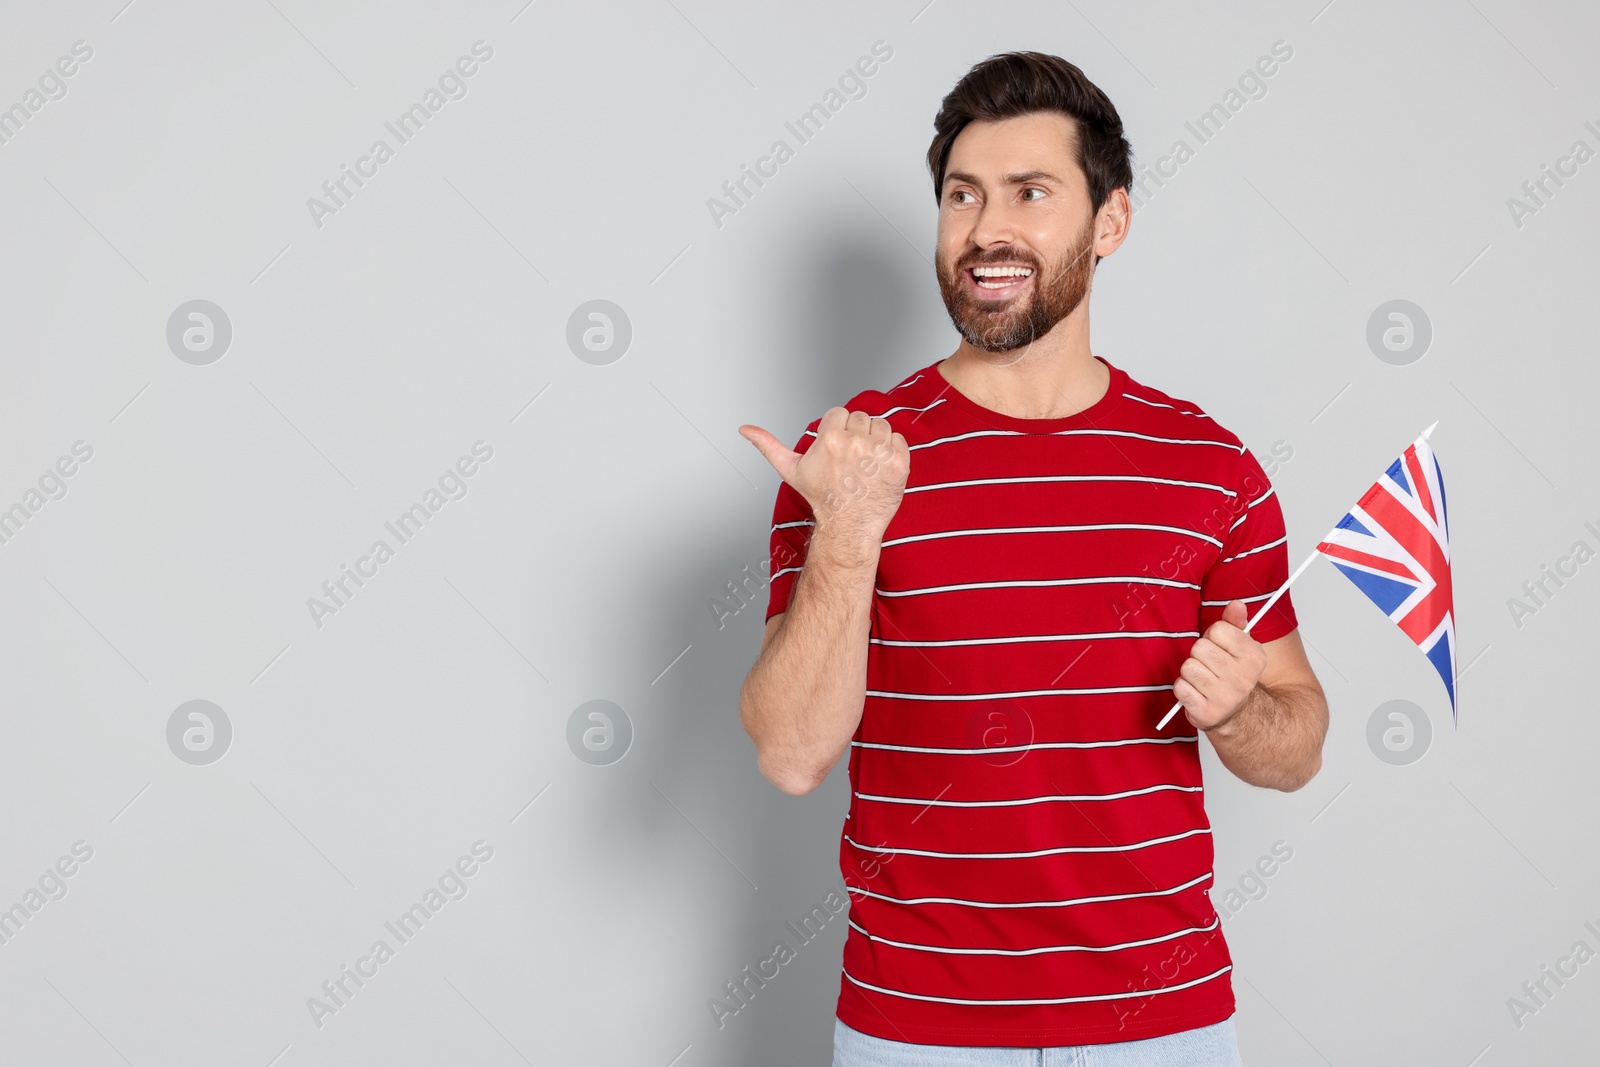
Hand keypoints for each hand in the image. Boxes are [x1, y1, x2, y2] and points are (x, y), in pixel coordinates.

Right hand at [739, 407, 909, 542]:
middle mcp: (855, 442)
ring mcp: (879, 452)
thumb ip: (768, 445)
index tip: (836, 450)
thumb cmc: (822, 498)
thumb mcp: (791, 470)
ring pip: (880, 425)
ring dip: (874, 440)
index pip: (839, 413)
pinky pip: (899, 438)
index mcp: (830, 439)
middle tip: (850, 460)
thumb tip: (745, 429)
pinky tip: (878, 467)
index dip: (836, 430)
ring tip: (864, 463)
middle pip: (860, 417)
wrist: (849, 525)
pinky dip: (891, 451)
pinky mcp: (899, 462)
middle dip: (855, 434)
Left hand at [1173, 600, 1266, 732]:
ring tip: (1203, 680)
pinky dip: (1183, 688)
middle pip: (1200, 647)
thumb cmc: (1232, 672)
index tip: (1220, 648)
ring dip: (1190, 672)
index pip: (1218, 629)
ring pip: (1188, 667)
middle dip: (1199, 654)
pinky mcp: (1206, 713)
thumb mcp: (1240, 646)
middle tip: (1210, 666)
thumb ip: (1235, 623)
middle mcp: (1242, 679)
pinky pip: (1180, 687)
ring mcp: (1225, 698)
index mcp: (1254, 657)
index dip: (1213, 636)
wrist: (1237, 714)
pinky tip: (1196, 692)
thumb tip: (1236, 604)